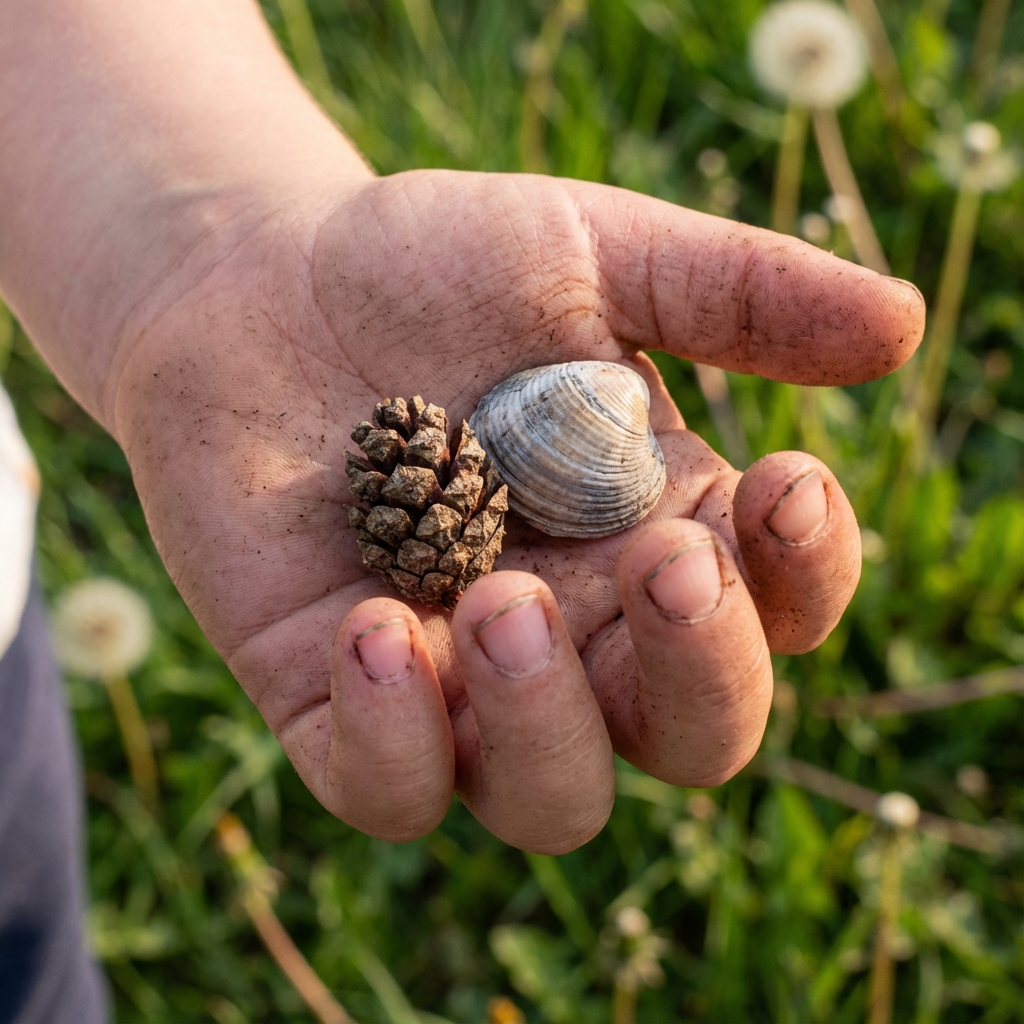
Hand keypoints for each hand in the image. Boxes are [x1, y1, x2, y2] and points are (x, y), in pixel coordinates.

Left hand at [111, 169, 923, 851]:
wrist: (257, 284)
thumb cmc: (433, 267)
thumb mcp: (591, 252)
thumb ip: (736, 292)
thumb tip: (903, 325)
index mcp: (658, 532)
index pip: (777, 612)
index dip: (806, 575)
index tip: (786, 480)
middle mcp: (579, 628)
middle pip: (690, 736)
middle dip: (701, 672)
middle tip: (664, 567)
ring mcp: (458, 678)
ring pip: (553, 795)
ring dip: (548, 723)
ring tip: (502, 600)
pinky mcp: (336, 696)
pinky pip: (387, 791)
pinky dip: (396, 742)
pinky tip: (374, 629)